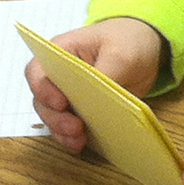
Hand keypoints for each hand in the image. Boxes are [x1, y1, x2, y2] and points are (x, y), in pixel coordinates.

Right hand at [26, 18, 165, 151]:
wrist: (145, 48)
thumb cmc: (127, 40)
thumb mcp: (121, 53)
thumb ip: (106, 74)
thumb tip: (96, 99)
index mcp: (61, 52)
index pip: (37, 71)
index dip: (42, 90)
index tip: (60, 103)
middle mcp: (58, 75)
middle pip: (42, 100)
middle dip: (55, 118)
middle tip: (74, 128)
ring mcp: (69, 94)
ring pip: (53, 117)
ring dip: (62, 131)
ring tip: (78, 141)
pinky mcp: (82, 110)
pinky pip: (70, 127)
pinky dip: (73, 137)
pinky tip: (82, 144)